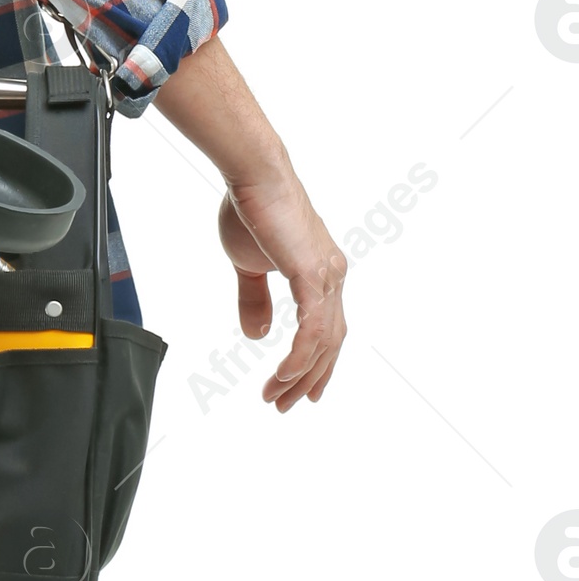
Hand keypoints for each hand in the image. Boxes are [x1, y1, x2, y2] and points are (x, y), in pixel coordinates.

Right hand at [218, 174, 346, 411]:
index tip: (303, 389)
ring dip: (300, 375)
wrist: (253, 175)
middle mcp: (332, 276)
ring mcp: (326, 276)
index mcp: (320, 272)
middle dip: (310, 378)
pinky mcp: (312, 274)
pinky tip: (285, 373)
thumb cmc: (251, 209)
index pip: (327, 328)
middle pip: (330, 342)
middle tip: (288, 405)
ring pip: (323, 341)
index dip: (317, 362)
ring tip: (277, 396)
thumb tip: (257, 335)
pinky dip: (301, 355)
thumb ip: (254, 301)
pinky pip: (312, 328)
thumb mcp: (249, 266)